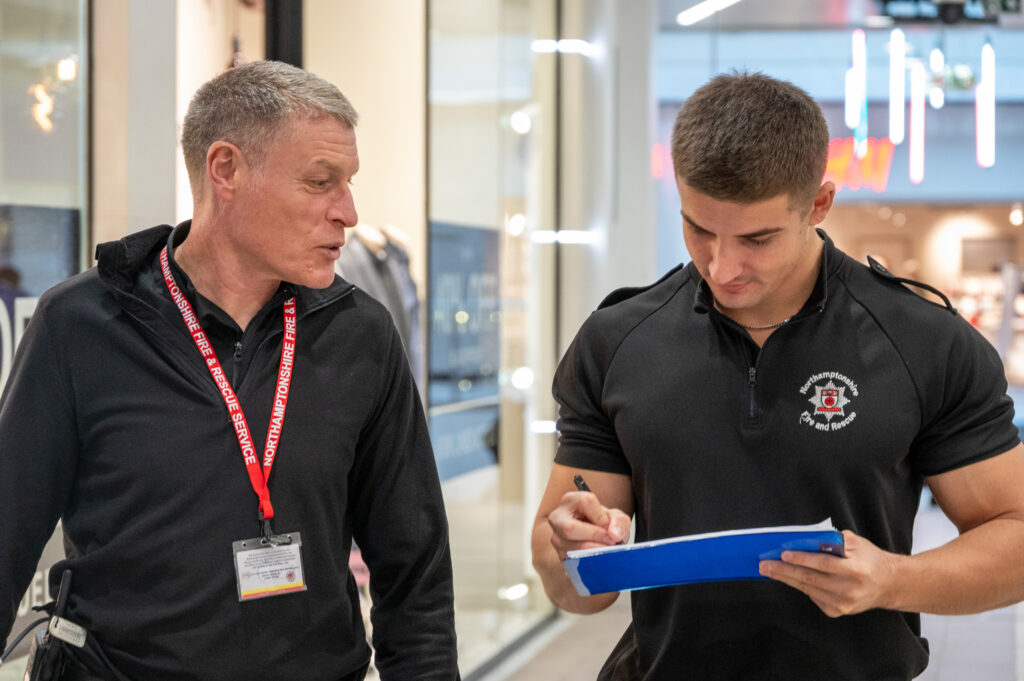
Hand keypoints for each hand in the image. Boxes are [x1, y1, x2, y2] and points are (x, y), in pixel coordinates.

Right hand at [547, 491, 631, 560]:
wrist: (594, 538)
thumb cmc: (601, 523)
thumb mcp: (614, 517)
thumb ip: (619, 521)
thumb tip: (614, 535)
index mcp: (571, 500)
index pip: (586, 502)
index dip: (600, 516)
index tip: (608, 526)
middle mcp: (558, 517)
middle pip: (570, 528)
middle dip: (594, 536)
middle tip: (610, 542)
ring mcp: (556, 537)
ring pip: (572, 547)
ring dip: (594, 551)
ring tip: (606, 550)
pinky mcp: (560, 555)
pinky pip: (574, 561)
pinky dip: (590, 561)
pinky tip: (598, 558)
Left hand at [758, 530, 899, 617]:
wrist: (888, 584)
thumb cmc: (869, 559)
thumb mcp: (856, 543)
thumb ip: (833, 540)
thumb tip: (805, 538)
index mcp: (856, 570)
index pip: (823, 564)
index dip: (802, 558)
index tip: (783, 554)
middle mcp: (849, 589)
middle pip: (810, 579)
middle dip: (784, 570)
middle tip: (764, 564)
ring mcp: (843, 604)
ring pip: (807, 589)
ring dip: (786, 578)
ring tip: (769, 570)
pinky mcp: (837, 611)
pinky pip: (813, 596)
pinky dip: (800, 586)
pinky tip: (789, 577)